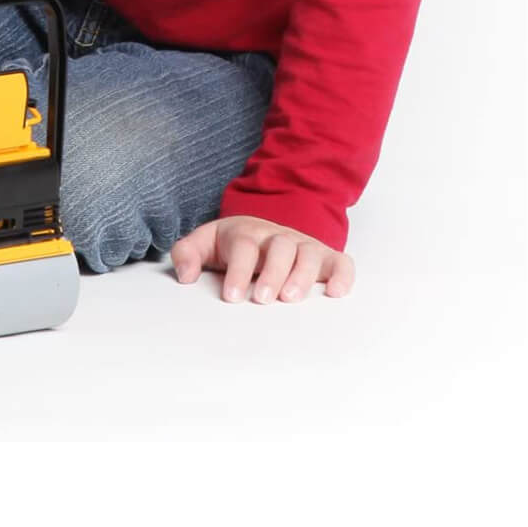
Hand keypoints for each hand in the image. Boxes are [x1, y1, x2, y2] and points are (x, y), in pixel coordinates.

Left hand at [170, 215, 354, 303]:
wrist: (263, 228)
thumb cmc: (233, 244)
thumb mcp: (204, 243)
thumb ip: (187, 254)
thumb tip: (185, 274)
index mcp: (246, 233)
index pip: (244, 247)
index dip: (239, 270)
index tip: (232, 296)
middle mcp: (277, 237)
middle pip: (280, 247)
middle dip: (273, 273)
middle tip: (263, 299)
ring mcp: (303, 246)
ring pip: (310, 253)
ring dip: (303, 275)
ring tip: (292, 298)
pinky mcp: (326, 258)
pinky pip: (341, 262)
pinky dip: (342, 275)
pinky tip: (335, 293)